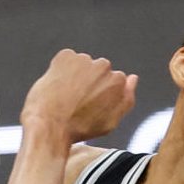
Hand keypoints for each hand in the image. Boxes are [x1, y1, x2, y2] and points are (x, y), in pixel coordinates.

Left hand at [21, 49, 137, 143]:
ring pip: (82, 64)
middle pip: (99, 70)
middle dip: (90, 81)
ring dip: (76, 74)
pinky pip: (67, 59)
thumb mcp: (111, 121)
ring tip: (65, 96)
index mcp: (118, 81)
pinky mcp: (66, 56)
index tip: (90, 105)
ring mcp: (84, 59)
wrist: (49, 124)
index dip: (100, 94)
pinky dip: (62, 69)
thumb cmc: (80, 128)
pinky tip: (57, 86)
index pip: (113, 81)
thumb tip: (133, 78)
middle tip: (77, 100)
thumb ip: (126, 99)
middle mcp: (104, 66)